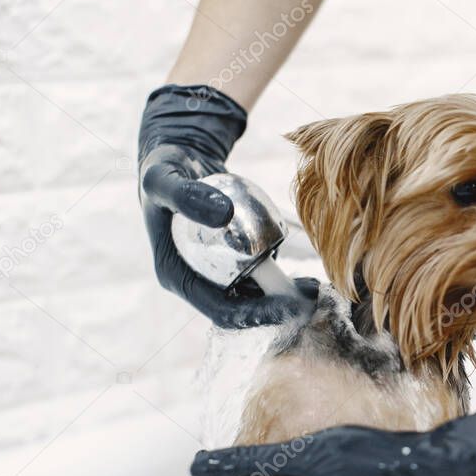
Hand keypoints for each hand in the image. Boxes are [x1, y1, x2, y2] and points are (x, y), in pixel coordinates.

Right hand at [138, 84, 311, 327]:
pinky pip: (256, 277)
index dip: (254, 314)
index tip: (287, 306)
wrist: (174, 161)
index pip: (219, 310)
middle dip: (275, 311)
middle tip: (309, 301)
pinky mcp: (229, 260)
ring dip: (282, 299)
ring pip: (251, 297)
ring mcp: (213, 272)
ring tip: (313, 290)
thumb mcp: (165, 180)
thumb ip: (187, 195)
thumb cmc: (163, 170)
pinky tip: (304, 277)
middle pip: (240, 309)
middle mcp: (195, 281)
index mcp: (176, 276)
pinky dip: (279, 280)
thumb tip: (223, 214)